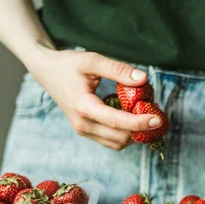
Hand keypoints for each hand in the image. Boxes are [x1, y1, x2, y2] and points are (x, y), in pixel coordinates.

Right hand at [27, 48, 162, 150]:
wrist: (46, 72)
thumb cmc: (68, 64)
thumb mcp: (92, 60)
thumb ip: (118, 69)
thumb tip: (143, 79)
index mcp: (83, 106)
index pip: (116, 121)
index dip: (139, 122)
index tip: (158, 119)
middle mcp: (82, 124)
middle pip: (120, 137)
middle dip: (141, 128)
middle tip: (156, 110)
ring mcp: (83, 131)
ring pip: (117, 143)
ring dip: (135, 133)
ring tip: (146, 113)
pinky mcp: (87, 132)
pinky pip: (112, 140)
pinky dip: (126, 133)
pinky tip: (133, 117)